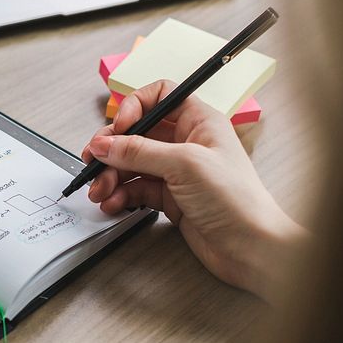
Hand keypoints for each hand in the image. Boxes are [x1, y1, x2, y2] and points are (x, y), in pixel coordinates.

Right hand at [83, 80, 305, 300]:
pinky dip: (121, 196)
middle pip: (138, 134)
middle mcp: (186, 143)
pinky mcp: (170, 198)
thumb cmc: (236, 199)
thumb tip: (106, 144)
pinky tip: (113, 204)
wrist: (250, 246)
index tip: (118, 127)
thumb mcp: (184, 164)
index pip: (160, 96)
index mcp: (198, 122)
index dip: (135, 107)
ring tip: (99, 191)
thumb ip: (139, 152)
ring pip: (132, 164)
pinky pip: (136, 190)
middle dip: (112, 148)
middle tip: (93, 162)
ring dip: (111, 176)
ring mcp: (177, 172)